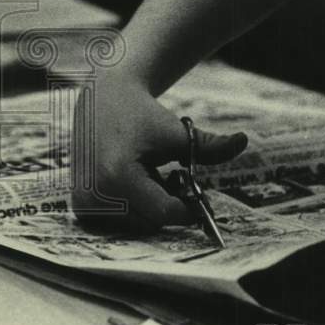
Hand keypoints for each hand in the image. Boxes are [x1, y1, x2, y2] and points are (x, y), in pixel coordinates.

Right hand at [70, 73, 246, 232]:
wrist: (102, 101)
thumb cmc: (143, 116)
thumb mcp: (177, 130)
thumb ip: (210, 145)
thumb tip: (243, 142)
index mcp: (118, 176)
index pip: (162, 211)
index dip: (188, 211)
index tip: (206, 204)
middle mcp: (96, 195)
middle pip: (151, 220)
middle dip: (173, 205)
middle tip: (181, 179)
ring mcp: (86, 203)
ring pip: (138, 222)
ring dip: (156, 204)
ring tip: (159, 174)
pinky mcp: (82, 206)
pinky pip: (122, 219)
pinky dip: (139, 205)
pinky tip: (141, 180)